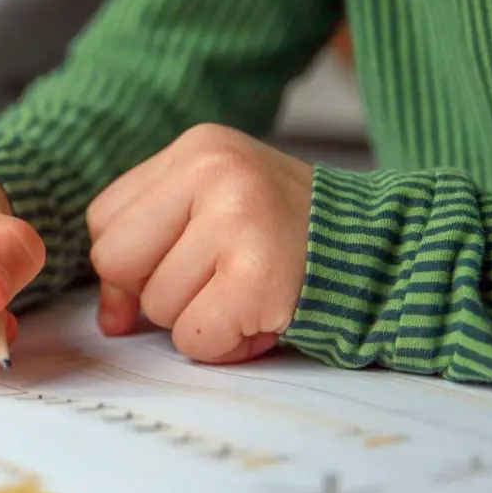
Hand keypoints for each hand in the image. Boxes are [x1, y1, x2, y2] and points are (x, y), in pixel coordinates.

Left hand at [88, 124, 313, 363]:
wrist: (388, 254)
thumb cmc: (286, 240)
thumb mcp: (213, 214)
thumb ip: (148, 250)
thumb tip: (109, 318)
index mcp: (198, 148)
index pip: (103, 219)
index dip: (131, 260)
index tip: (182, 264)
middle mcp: (215, 170)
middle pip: (116, 259)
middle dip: (156, 289)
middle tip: (218, 280)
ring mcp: (238, 219)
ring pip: (155, 305)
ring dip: (198, 317)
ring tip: (249, 292)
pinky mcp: (258, 275)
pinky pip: (194, 336)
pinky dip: (224, 344)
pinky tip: (261, 315)